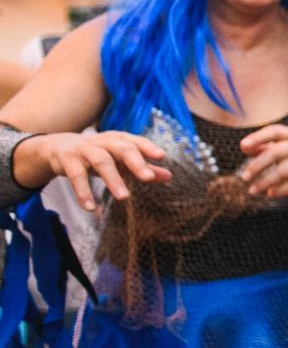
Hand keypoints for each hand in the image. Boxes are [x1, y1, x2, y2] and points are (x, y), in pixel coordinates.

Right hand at [16, 131, 169, 209]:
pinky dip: (83, 192)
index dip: (148, 147)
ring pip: (101, 161)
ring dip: (113, 179)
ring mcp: (84, 149)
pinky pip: (76, 176)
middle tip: (148, 178)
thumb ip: (143, 167)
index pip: (135, 141)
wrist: (57, 148)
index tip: (161, 156)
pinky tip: (90, 208)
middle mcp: (102, 141)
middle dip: (135, 161)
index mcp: (117, 139)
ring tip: (124, 197)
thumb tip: (169, 177)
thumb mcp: (119, 159)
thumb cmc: (97, 154)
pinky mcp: (68, 161)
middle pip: (121, 148)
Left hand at [238, 124, 287, 204]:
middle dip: (258, 165)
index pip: (276, 131)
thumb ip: (268, 147)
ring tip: (254, 190)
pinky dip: (281, 190)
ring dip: (266, 182)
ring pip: (284, 170)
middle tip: (245, 176)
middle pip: (277, 152)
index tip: (243, 146)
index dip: (258, 137)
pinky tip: (271, 194)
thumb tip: (245, 147)